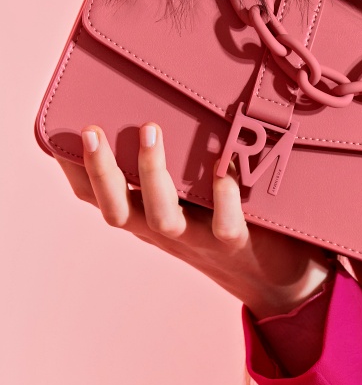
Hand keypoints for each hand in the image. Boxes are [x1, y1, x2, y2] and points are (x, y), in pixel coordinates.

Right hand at [56, 123, 334, 318]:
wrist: (277, 278)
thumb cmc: (228, 221)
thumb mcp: (194, 195)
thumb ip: (178, 163)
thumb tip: (162, 105)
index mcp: (147, 216)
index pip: (98, 199)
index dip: (76, 172)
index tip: (62, 133)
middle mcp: (164, 230)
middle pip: (118, 210)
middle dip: (101, 171)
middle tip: (92, 130)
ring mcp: (198, 239)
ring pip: (162, 216)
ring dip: (152, 175)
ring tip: (151, 131)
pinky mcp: (236, 244)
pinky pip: (226, 224)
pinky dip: (224, 199)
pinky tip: (224, 171)